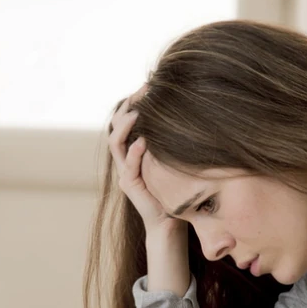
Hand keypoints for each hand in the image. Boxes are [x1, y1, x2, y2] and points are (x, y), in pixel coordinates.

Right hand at [108, 86, 182, 235]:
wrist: (170, 221)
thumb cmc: (176, 189)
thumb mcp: (174, 159)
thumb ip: (172, 141)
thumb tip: (190, 113)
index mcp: (133, 151)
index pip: (124, 120)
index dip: (132, 102)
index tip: (146, 86)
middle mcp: (125, 159)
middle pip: (116, 125)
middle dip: (128, 106)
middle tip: (143, 90)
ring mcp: (125, 172)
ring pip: (115, 142)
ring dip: (125, 125)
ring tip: (138, 111)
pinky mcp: (130, 185)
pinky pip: (129, 165)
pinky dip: (135, 151)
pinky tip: (145, 140)